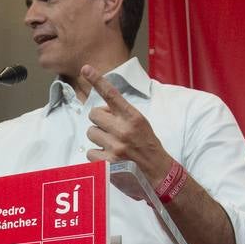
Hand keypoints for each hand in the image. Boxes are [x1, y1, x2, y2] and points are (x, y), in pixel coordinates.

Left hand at [81, 67, 173, 185]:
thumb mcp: (141, 124)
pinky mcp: (108, 163)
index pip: (112, 95)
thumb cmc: (148, 147)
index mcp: (133, 117)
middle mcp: (123, 130)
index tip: (85, 69)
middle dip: (99, 121)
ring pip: (91, 133)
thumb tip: (101, 110)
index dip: (97, 80)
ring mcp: (115, 147)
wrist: (159, 174)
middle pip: (94, 115)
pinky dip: (97, 156)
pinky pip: (90, 152)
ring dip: (99, 139)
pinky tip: (110, 158)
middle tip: (110, 130)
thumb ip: (122, 115)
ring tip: (113, 146)